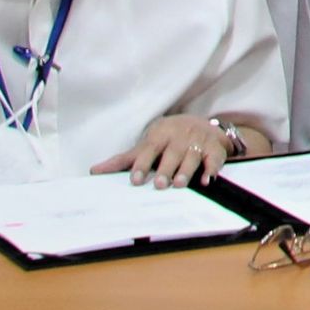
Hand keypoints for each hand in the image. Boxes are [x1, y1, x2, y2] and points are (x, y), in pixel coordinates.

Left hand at [91, 115, 225, 188]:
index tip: (135, 180)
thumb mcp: (148, 143)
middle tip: (159, 185)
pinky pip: (214, 159)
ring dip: (186, 170)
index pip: (149, 149)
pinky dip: (211, 169)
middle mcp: (180, 136)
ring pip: (192, 156)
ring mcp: (198, 141)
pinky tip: (207, 180)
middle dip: (166, 169)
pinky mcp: (214, 148)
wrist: (204, 124)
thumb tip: (94, 172)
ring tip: (179, 184)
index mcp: (160, 134)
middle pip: (172, 153)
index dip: (142, 164)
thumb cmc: (169, 138)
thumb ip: (125, 160)